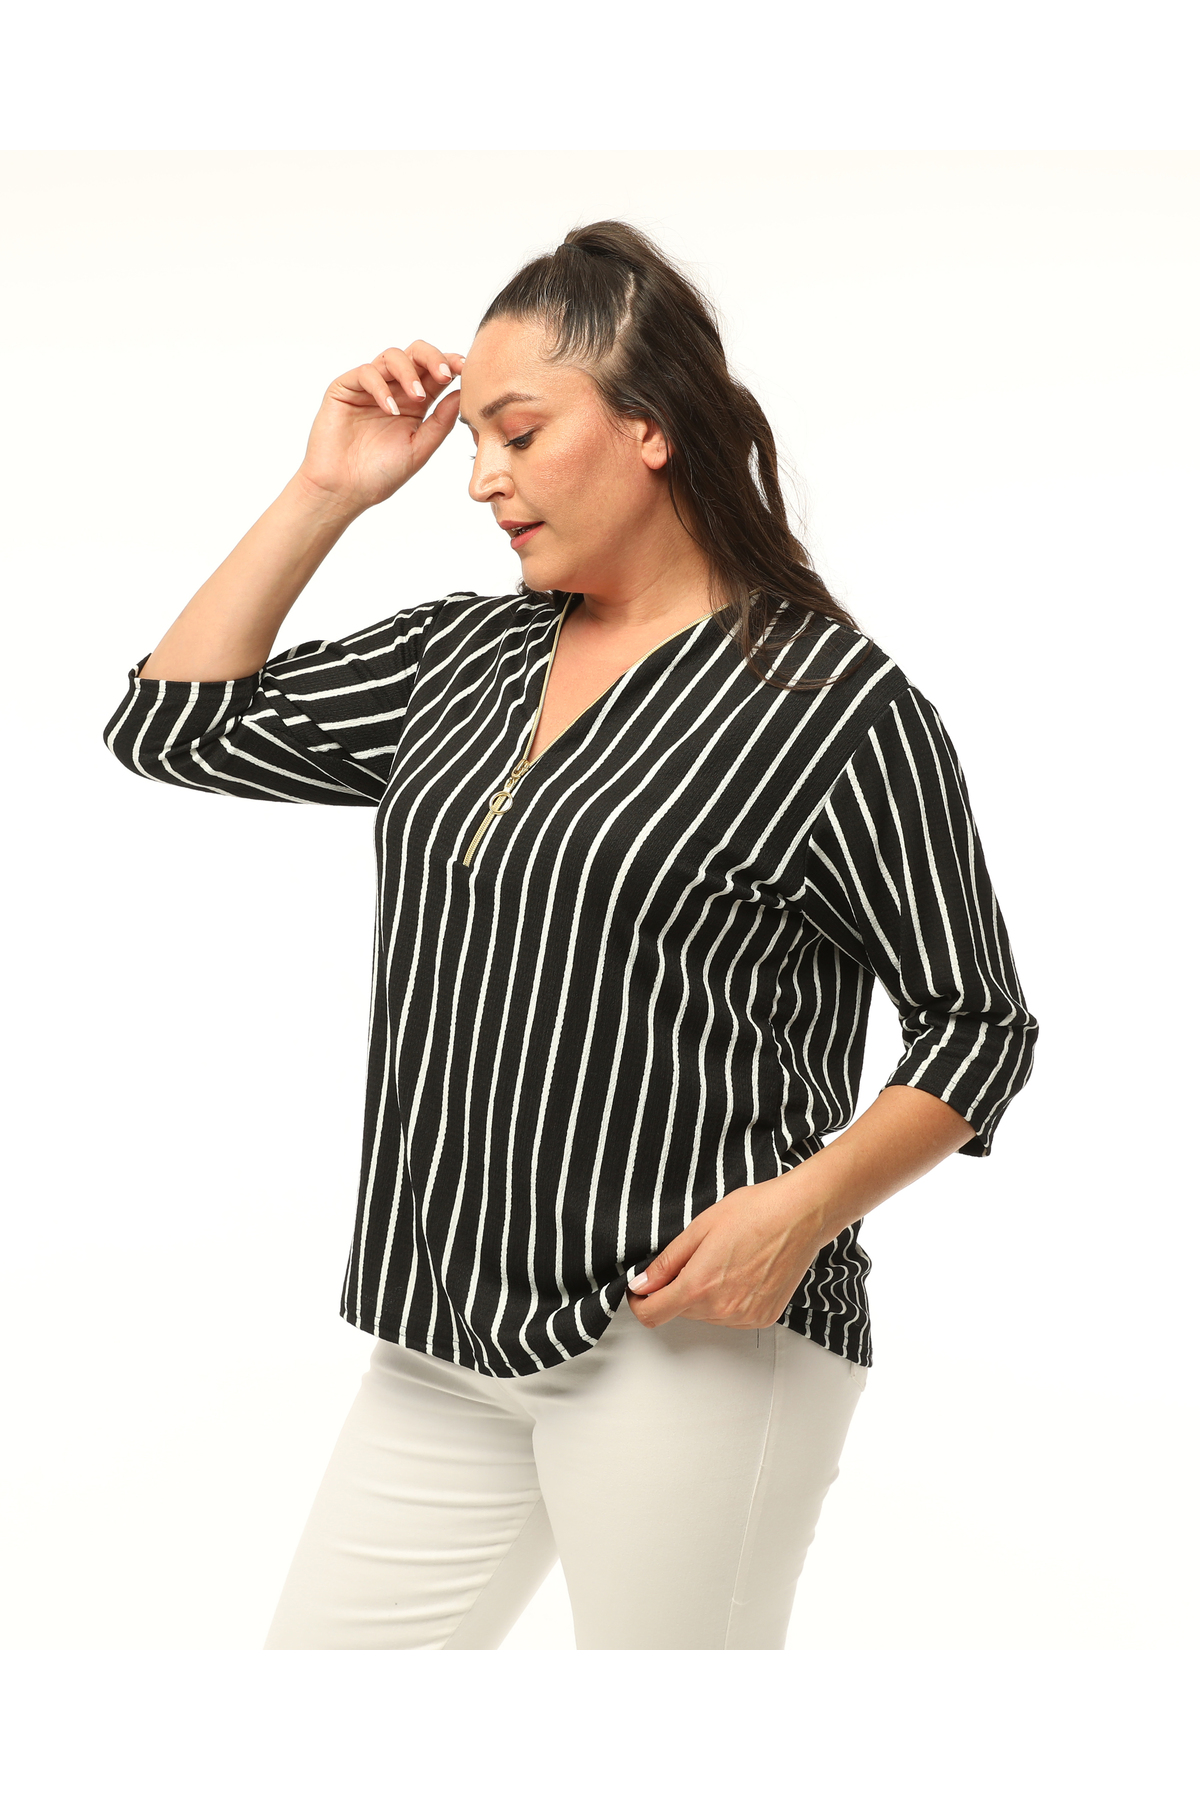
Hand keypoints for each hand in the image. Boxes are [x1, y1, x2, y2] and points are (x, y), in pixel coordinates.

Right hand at [296, 341, 465, 513]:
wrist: (344, 491)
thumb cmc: (381, 475)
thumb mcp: (420, 449)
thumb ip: (441, 422)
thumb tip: (462, 394)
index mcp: (416, 402)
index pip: (436, 372)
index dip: (452, 364)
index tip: (466, 370)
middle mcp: (394, 389)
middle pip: (416, 354)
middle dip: (434, 357)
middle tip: (445, 374)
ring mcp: (370, 387)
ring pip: (392, 356)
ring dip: (409, 372)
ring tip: (417, 398)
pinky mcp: (345, 388)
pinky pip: (366, 373)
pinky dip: (381, 387)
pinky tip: (389, 410)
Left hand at [625, 1177, 831, 1330]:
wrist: (800, 1215)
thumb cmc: (755, 1212)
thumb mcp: (699, 1228)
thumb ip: (666, 1263)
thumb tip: (641, 1284)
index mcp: (699, 1285)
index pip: (652, 1314)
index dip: (639, 1302)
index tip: (641, 1289)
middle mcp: (721, 1308)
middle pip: (680, 1312)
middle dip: (677, 1290)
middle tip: (696, 1257)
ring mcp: (744, 1316)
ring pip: (706, 1315)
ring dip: (704, 1295)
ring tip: (725, 1260)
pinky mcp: (763, 1317)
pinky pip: (731, 1316)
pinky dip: (728, 1300)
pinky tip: (741, 1272)